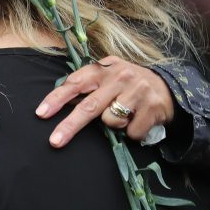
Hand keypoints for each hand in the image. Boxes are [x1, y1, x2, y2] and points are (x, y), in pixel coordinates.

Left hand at [35, 56, 174, 146]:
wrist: (168, 87)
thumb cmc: (128, 85)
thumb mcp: (108, 77)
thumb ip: (87, 86)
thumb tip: (57, 103)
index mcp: (104, 68)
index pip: (75, 82)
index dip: (56, 99)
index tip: (41, 114)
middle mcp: (119, 76)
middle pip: (89, 106)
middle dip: (69, 125)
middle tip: (55, 141)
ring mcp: (137, 90)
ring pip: (110, 121)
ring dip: (114, 125)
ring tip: (125, 115)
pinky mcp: (152, 107)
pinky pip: (131, 132)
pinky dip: (132, 132)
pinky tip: (139, 120)